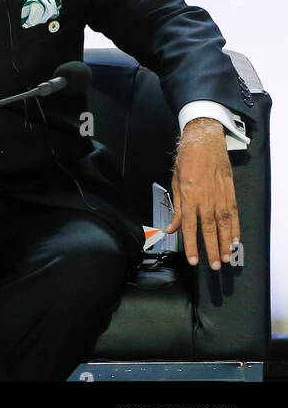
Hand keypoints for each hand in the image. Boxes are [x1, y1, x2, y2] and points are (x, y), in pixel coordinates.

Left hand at [167, 117, 239, 270]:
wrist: (204, 142)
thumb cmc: (187, 161)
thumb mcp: (175, 183)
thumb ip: (176, 208)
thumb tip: (172, 228)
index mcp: (189, 197)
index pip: (189, 227)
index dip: (191, 245)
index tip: (194, 260)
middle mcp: (205, 199)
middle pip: (209, 229)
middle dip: (212, 249)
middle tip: (215, 265)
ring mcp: (220, 197)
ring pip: (224, 225)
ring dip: (226, 243)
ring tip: (227, 257)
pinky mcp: (230, 193)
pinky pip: (233, 214)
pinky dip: (235, 228)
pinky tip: (236, 239)